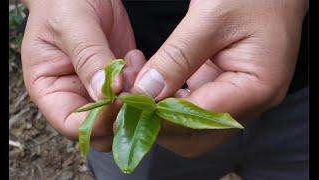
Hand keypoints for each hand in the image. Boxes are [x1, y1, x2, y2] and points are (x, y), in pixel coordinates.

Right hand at [21, 0, 144, 151]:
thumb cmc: (64, 2)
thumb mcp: (72, 25)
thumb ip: (88, 59)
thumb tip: (106, 95)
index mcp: (50, 90)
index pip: (72, 125)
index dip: (97, 122)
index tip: (119, 103)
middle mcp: (75, 95)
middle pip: (101, 129)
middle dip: (122, 114)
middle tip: (135, 88)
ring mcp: (99, 89)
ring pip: (122, 115)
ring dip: (135, 97)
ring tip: (131, 63)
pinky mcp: (119, 79)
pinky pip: (135, 95)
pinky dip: (142, 84)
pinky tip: (135, 58)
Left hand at [132, 0, 307, 156]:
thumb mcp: (209, 19)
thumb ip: (177, 58)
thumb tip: (145, 92)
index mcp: (258, 87)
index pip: (201, 119)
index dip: (161, 117)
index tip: (130, 105)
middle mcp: (252, 101)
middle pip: (198, 137)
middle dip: (160, 126)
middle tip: (131, 105)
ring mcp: (240, 96)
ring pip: (194, 128)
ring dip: (163, 117)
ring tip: (137, 95)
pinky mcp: (227, 87)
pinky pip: (196, 108)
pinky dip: (172, 104)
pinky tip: (155, 88)